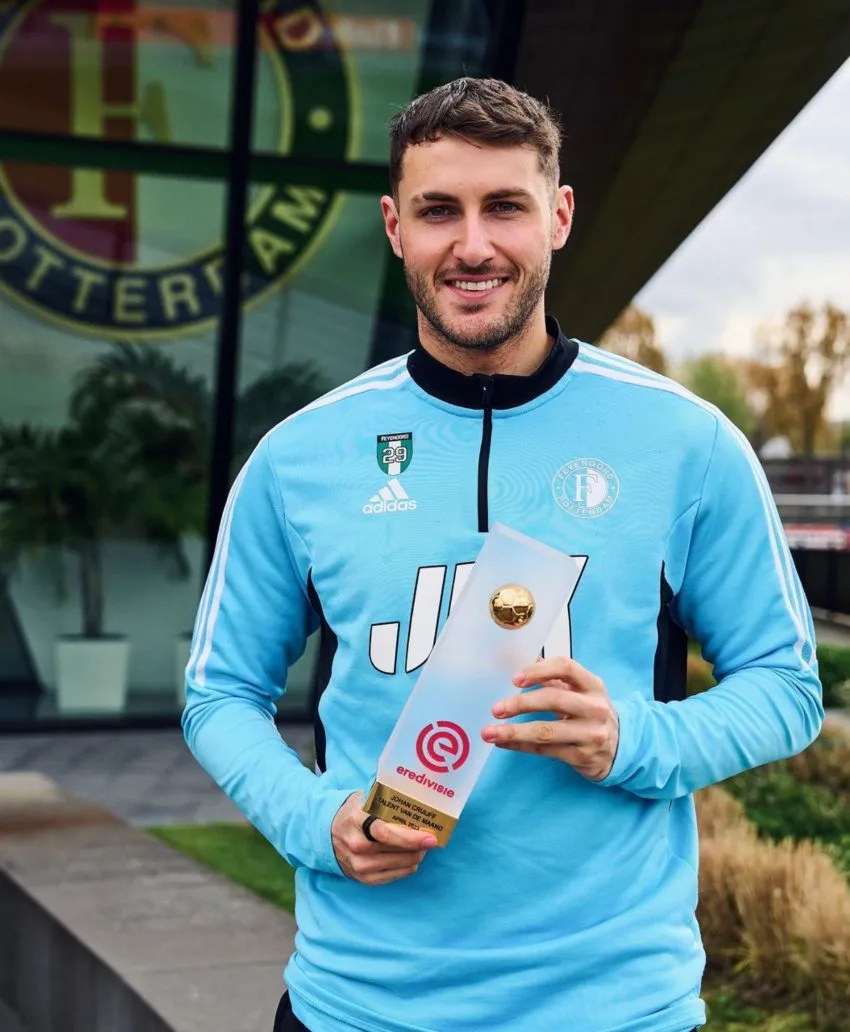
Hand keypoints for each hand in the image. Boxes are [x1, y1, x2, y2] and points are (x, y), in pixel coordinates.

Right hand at [330, 792, 437, 884]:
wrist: (328, 833)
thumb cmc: (355, 812)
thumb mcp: (365, 798)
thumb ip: (385, 797)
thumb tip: (416, 792)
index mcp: (356, 819)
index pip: (384, 832)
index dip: (409, 837)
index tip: (429, 837)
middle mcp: (355, 844)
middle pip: (393, 850)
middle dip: (417, 846)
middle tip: (431, 840)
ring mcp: (357, 864)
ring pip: (395, 865)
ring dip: (414, 857)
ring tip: (422, 848)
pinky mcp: (361, 878)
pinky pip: (390, 877)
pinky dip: (405, 869)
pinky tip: (412, 859)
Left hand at [481, 657, 619, 781]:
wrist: (620, 749)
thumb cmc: (590, 714)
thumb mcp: (580, 691)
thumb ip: (552, 676)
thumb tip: (519, 658)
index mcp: (593, 685)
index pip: (566, 668)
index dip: (539, 671)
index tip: (514, 678)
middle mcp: (595, 708)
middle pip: (553, 699)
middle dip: (520, 703)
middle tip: (496, 708)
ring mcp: (590, 734)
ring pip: (546, 731)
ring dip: (514, 731)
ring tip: (489, 732)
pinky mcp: (581, 757)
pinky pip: (545, 750)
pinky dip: (520, 746)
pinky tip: (503, 743)